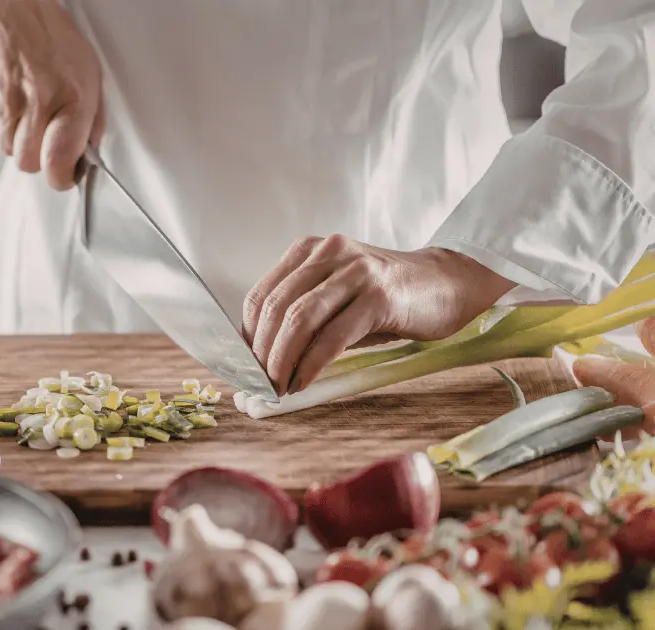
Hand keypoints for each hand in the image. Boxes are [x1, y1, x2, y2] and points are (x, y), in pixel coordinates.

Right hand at [0, 0, 103, 189]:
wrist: (4, 6)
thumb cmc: (47, 35)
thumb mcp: (87, 69)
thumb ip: (91, 116)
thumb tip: (87, 151)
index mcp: (72, 97)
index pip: (60, 161)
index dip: (61, 176)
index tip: (63, 176)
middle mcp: (37, 102)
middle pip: (28, 163)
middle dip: (35, 155)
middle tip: (40, 132)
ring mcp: (4, 102)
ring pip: (5, 149)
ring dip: (14, 137)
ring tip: (22, 107)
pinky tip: (5, 97)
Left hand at [242, 235, 515, 395]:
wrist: (448, 283)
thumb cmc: (387, 298)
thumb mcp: (337, 299)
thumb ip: (303, 321)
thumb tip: (264, 362)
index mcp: (309, 251)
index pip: (261, 295)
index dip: (247, 336)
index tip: (245, 368)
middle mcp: (328, 252)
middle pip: (276, 307)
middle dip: (261, 352)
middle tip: (258, 385)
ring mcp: (355, 270)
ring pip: (300, 318)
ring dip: (282, 360)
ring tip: (277, 387)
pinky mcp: (380, 294)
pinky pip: (333, 334)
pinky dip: (312, 363)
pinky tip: (304, 382)